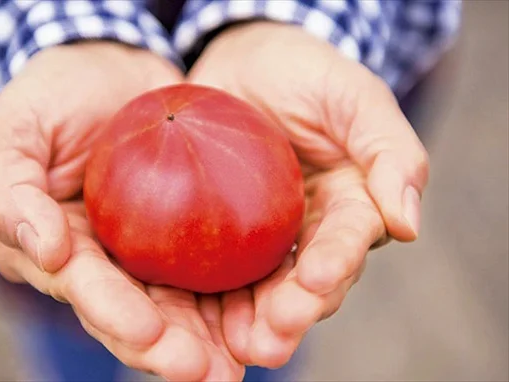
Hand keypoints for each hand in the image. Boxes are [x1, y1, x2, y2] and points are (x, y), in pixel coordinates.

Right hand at [0, 42, 242, 379]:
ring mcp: (144, 251)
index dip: (114, 316)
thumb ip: (12, 193)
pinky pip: (211, 265)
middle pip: (135, 314)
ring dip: (210, 338)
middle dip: (170, 349)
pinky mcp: (183, 232)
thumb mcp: (10, 131)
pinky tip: (267, 311)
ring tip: (245, 362)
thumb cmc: (51, 94)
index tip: (151, 335)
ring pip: (179, 304)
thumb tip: (45, 252)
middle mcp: (101, 263)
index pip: (84, 290)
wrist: (107, 66)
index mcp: (54, 250)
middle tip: (210, 373)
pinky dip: (236, 292)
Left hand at [188, 22, 429, 366]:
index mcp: (350, 205)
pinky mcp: (222, 234)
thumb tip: (409, 223)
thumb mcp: (354, 97)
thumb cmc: (305, 72)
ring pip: (262, 289)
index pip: (348, 241)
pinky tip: (189, 318)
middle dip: (293, 311)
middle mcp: (310, 232)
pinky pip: (215, 269)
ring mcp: (264, 237)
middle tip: (271, 336)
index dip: (335, 262)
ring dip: (251, 322)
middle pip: (307, 282)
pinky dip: (207, 297)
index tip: (315, 279)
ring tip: (236, 345)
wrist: (244, 62)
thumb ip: (389, 152)